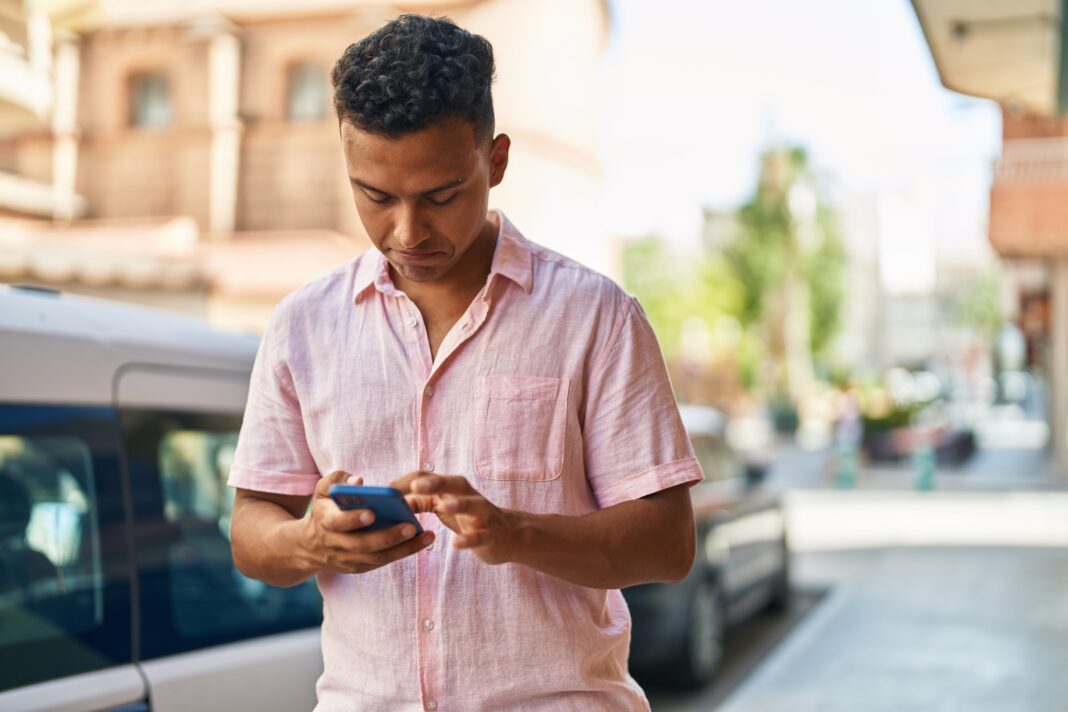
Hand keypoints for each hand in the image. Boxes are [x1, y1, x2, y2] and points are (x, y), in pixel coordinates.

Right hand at [300, 470, 434, 573]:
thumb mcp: (323, 489)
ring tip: (427, 536)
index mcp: (325, 521)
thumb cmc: (325, 508)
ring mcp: (347, 559)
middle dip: (388, 537)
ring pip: (376, 558)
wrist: (309, 546)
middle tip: (412, 526)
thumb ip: (339, 480)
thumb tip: (358, 481)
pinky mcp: (358, 567)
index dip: (354, 519)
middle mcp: (335, 544)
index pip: (338, 523)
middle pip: (363, 545)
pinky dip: (402, 554)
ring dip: (403, 549)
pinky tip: (422, 542)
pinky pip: (382, 563)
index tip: (373, 512)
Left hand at [390, 471, 517, 564]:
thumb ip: (423, 503)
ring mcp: (483, 515)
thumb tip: (396, 502)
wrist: (508, 536)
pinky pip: (481, 536)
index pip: (432, 478)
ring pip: (473, 505)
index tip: (388, 490)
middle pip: (454, 484)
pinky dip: (469, 539)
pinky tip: (456, 543)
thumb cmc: (470, 519)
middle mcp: (470, 497)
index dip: (410, 482)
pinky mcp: (491, 535)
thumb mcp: (445, 508)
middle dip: (435, 483)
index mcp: (455, 489)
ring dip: (459, 504)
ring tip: (443, 506)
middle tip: (416, 485)